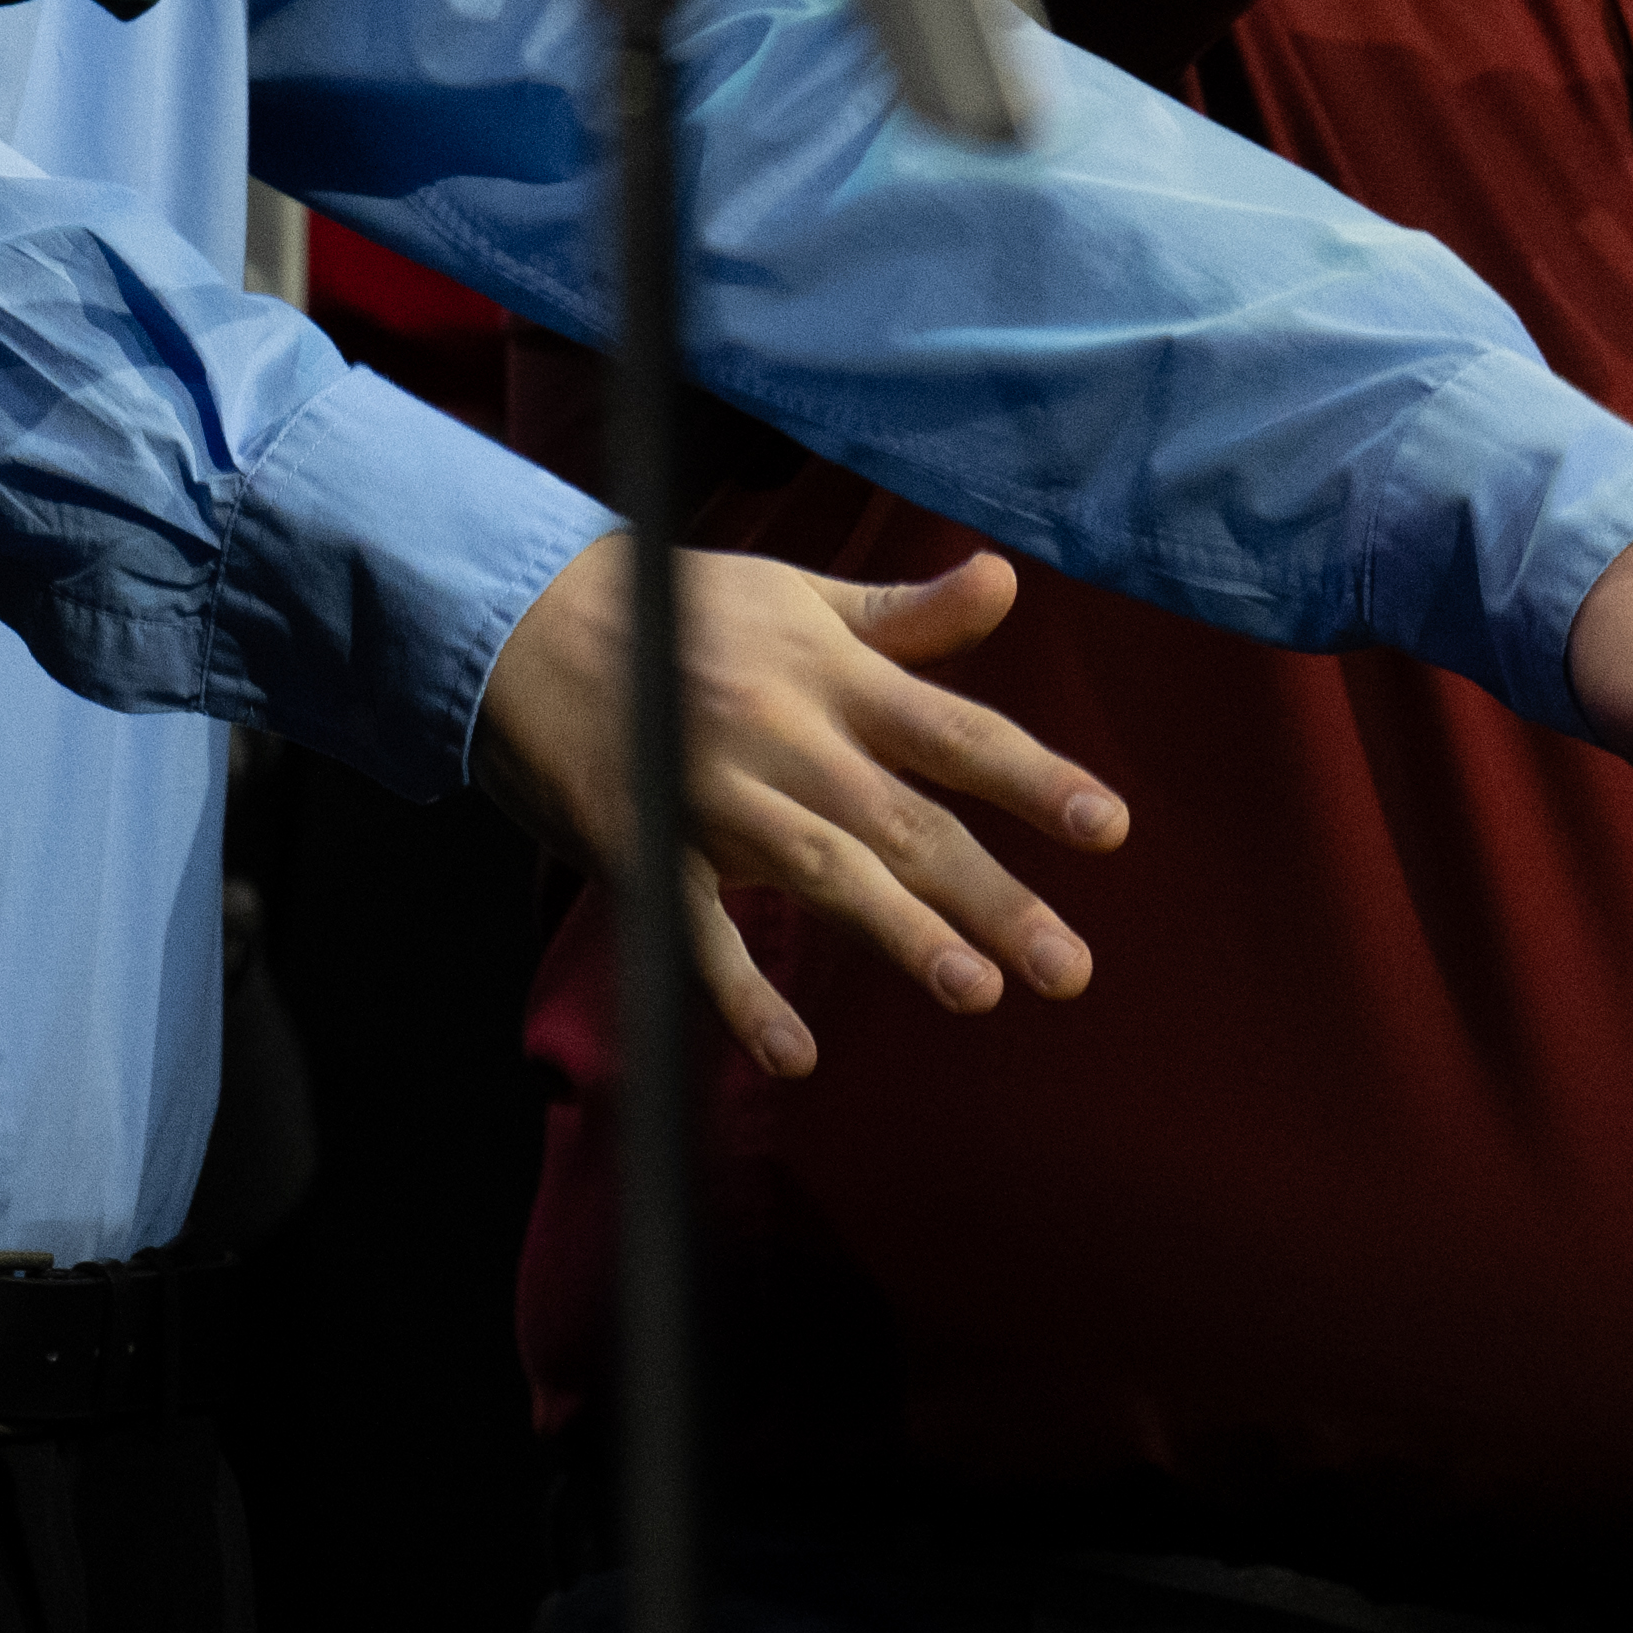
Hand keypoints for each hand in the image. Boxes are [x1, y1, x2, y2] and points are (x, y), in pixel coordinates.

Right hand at [477, 536, 1121, 1072]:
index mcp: (832, 675)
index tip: (1110, 828)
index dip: (1034, 780)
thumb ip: (906, 615)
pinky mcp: (643, 846)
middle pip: (906, 823)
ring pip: (822, 872)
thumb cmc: (683, 610)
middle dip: (992, 897)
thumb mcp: (800, 596)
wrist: (523, 616)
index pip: (955, 733)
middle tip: (1071, 970)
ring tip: (977, 992)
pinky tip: (794, 1053)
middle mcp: (784, 736)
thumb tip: (1007, 580)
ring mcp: (712, 795)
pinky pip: (697, 928)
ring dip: (899, 931)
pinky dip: (740, 990)